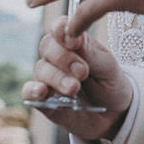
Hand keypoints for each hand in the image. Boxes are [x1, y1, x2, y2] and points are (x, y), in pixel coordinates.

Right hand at [23, 19, 128, 140]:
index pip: (59, 28)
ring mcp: (49, 78)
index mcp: (74, 43)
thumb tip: (74, 36)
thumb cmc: (110, 84)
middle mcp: (57, 58)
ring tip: (75, 88)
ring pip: (41, 70)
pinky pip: (29, 93)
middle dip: (64, 58)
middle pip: (47, 47)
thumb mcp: (108, 66)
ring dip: (57, 78)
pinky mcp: (43, 100)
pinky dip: (32, 90)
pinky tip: (42, 91)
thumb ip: (90, 52)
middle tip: (83, 72)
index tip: (75, 42)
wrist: (115, 114)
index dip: (61, 30)